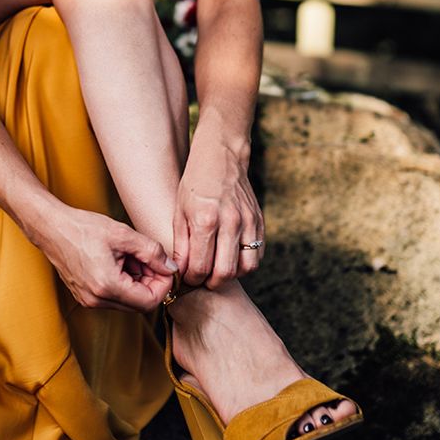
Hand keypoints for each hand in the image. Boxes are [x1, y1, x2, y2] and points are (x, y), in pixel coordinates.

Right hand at [34, 206, 177, 311]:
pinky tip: (119, 261)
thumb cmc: (83, 228)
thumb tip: (171, 268)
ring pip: (127, 301)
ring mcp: (89, 300)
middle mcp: (97, 299)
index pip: (150, 301)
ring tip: (130, 256)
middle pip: (139, 304)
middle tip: (148, 258)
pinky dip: (123, 282)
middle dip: (150, 282)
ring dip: (137, 281)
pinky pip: (113, 297)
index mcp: (107, 286)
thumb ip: (152, 252)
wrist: (51, 228)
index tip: (164, 267)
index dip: (163, 285)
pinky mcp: (85, 296)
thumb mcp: (123, 235)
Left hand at [172, 122, 263, 289]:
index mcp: (206, 220)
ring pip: (246, 268)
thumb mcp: (179, 211)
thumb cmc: (195, 184)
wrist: (221, 157)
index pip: (200, 266)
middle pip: (225, 272)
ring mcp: (248, 222)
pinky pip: (257, 254)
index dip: (191, 278)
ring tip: (217, 269)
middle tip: (202, 280)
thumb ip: (181, 243)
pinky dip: (245, 263)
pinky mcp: (259, 221)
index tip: (186, 277)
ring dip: (231, 275)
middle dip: (211, 283)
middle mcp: (230, 222)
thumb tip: (180, 270)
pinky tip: (231, 257)